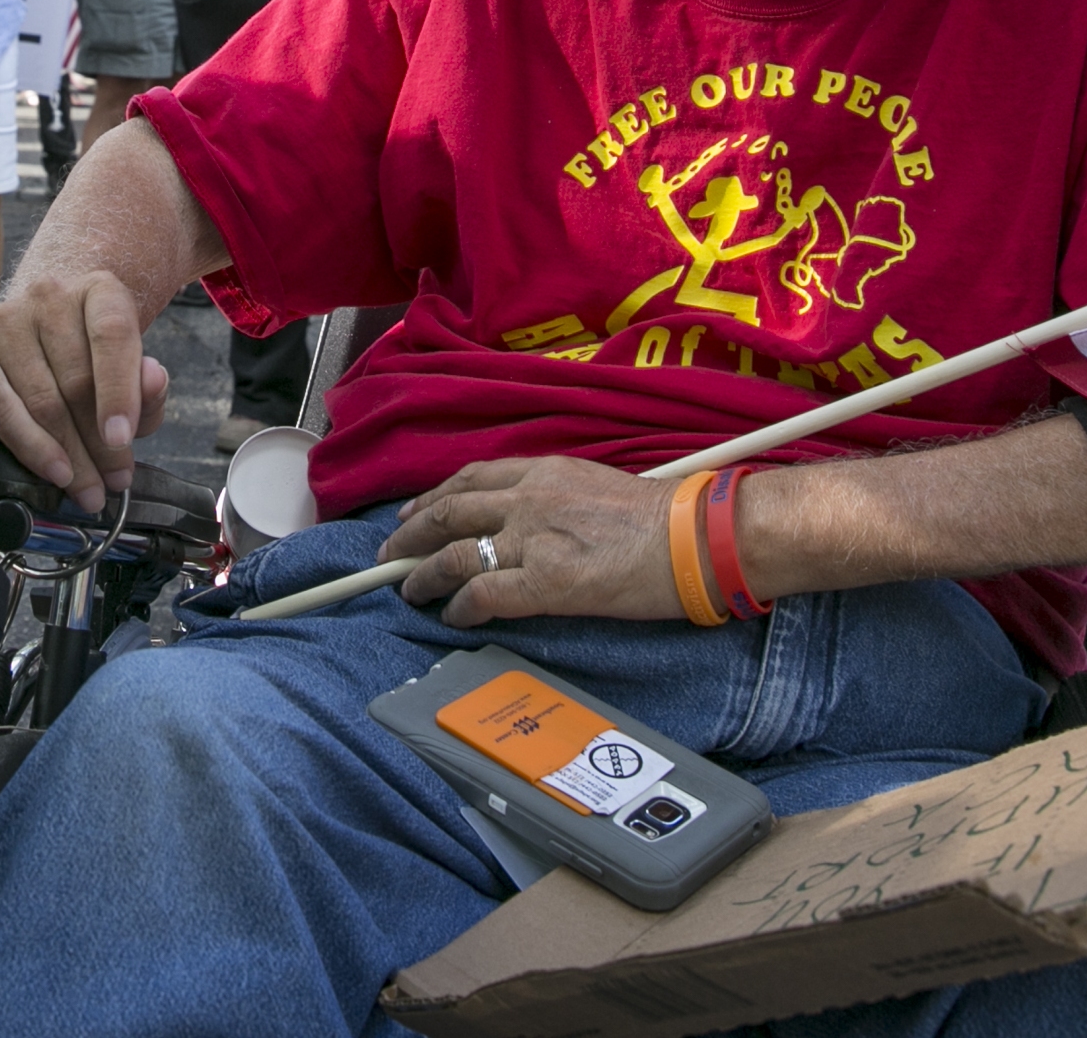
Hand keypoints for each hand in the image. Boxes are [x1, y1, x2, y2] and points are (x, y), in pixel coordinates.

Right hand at [0, 271, 172, 509]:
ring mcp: (5, 320)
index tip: (121, 438)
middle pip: (75, 379)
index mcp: (98, 289)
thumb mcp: (132, 367)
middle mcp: (48, 296)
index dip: (119, 390)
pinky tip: (50, 469)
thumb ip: (149, 384)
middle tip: (112, 480)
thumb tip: (152, 381)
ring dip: (68, 454)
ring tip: (87, 487)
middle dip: (97, 443)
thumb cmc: (94, 357)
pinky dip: (26, 444)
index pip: (112, 334)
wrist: (45, 329)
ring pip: (39, 399)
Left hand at [380, 456, 686, 625]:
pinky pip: (483, 593)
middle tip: (389, 554)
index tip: (414, 513)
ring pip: (454, 553)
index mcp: (544, 470)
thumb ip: (555, 498)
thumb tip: (532, 523)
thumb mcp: (596, 486)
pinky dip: (458, 607)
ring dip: (422, 574)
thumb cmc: (663, 518)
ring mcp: (534, 539)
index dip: (434, 498)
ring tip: (407, 590)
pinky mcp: (545, 582)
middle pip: (449, 511)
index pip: (471, 479)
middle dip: (410, 534)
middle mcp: (529, 498)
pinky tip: (451, 617)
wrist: (698, 537)